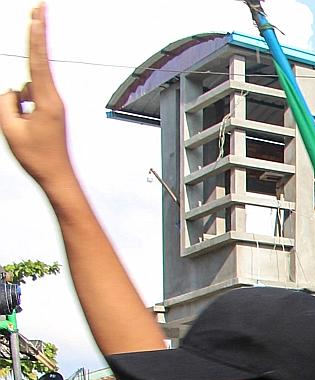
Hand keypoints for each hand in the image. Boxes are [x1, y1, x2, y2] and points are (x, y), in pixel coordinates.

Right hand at [0, 6, 73, 192]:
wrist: (58, 178)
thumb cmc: (38, 157)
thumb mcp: (10, 128)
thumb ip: (6, 102)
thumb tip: (13, 90)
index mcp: (47, 100)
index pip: (39, 60)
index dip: (37, 36)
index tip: (38, 17)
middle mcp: (53, 99)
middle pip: (39, 62)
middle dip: (37, 34)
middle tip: (40, 6)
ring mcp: (53, 105)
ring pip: (24, 92)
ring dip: (18, 108)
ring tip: (29, 134)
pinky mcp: (50, 112)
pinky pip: (27, 103)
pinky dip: (20, 113)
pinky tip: (29, 133)